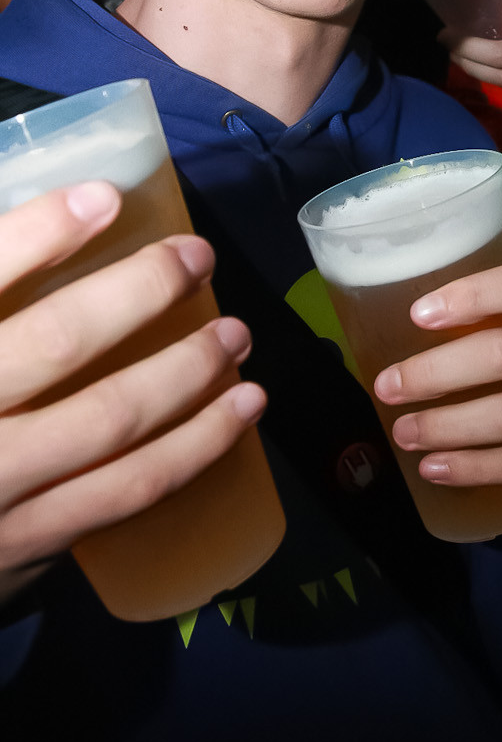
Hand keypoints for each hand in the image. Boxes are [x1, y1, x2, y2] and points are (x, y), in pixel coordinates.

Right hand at [0, 181, 263, 605]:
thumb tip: (67, 217)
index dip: (38, 233)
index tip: (103, 197)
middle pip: (56, 342)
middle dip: (138, 292)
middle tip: (195, 257)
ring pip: (109, 421)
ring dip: (187, 371)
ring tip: (236, 334)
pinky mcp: (27, 544)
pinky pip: (126, 490)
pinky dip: (193, 447)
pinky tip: (236, 412)